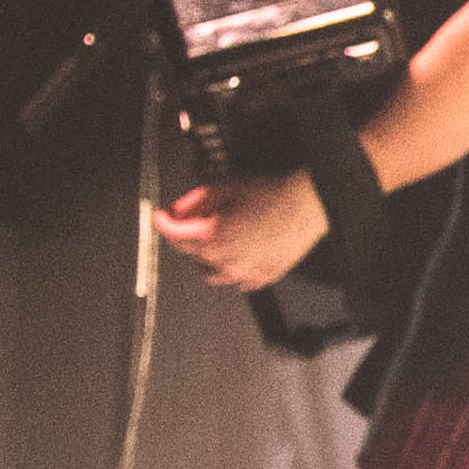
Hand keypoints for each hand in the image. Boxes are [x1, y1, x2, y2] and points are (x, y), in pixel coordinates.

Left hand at [155, 172, 327, 292]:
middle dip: (188, 236)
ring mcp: (245, 273)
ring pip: (211, 273)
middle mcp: (225, 261)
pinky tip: (238, 255)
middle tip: (196, 220)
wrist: (307, 206)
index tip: (160, 218)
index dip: (164, 224)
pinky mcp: (262, 277)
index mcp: (213, 237)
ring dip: (207, 258)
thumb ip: (196, 201)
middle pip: (191, 254)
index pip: (175, 235)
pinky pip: (238, 281)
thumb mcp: (226, 187)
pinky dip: (232, 270)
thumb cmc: (271, 195)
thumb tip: (177, 210)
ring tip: (216, 241)